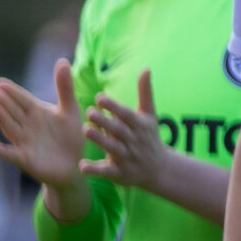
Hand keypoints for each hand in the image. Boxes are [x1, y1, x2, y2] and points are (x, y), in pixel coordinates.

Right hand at [0, 63, 90, 217]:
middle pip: (14, 111)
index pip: (22, 99)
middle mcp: (27, 125)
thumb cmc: (70, 136)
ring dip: (2, 119)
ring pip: (11, 128)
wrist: (74, 165)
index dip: (12, 91)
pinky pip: (11, 155)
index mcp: (37, 112)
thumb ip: (64, 87)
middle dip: (5, 102)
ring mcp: (24, 142)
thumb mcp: (70, 110)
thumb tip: (62, 60)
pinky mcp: (26, 159)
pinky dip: (1, 152)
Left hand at [83, 70, 171, 191]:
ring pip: (112, 148)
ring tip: (85, 130)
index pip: (126, 114)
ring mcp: (127, 158)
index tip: (99, 97)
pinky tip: (82, 165)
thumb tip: (145, 68)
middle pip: (118, 130)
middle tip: (89, 112)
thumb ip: (145, 92)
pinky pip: (106, 171)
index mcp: (140, 126)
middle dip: (105, 121)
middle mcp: (134, 141)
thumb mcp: (149, 115)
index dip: (114, 106)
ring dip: (100, 140)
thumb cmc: (149, 137)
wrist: (159, 169)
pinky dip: (95, 170)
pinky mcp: (119, 173)